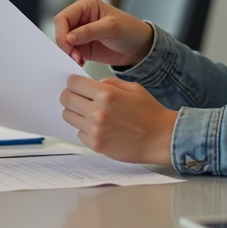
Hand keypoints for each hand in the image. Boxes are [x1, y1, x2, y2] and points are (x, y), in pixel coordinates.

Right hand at [54, 0, 153, 66]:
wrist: (140, 48)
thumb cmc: (130, 30)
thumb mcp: (111, 27)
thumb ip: (89, 31)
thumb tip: (68, 37)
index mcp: (86, 6)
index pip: (63, 17)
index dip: (62, 31)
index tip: (68, 44)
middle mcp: (81, 18)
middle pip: (61, 30)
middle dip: (64, 44)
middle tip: (74, 56)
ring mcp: (81, 34)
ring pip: (64, 43)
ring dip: (68, 53)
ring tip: (79, 60)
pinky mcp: (83, 47)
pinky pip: (70, 53)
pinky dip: (72, 59)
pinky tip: (80, 64)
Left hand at [60, 75, 176, 164]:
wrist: (161, 138)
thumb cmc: (150, 113)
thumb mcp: (133, 88)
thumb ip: (110, 83)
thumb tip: (93, 84)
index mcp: (106, 94)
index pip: (73, 83)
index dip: (74, 82)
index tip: (77, 85)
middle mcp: (98, 112)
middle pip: (65, 99)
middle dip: (70, 96)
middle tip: (79, 98)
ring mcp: (95, 130)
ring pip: (68, 116)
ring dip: (76, 113)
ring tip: (90, 114)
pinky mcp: (96, 145)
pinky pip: (79, 134)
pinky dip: (85, 130)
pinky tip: (99, 128)